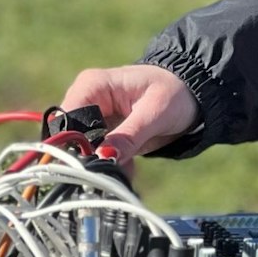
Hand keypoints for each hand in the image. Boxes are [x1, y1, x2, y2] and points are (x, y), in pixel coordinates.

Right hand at [61, 63, 198, 162]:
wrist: (191, 96)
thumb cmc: (174, 93)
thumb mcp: (154, 114)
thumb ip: (128, 136)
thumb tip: (103, 157)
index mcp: (93, 85)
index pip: (66, 118)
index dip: (71, 143)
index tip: (90, 164)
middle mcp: (87, 99)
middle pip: (69, 137)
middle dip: (89, 158)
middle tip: (113, 171)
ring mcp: (93, 118)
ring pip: (81, 150)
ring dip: (102, 165)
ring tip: (128, 169)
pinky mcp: (102, 133)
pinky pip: (96, 155)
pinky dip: (111, 165)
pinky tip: (129, 167)